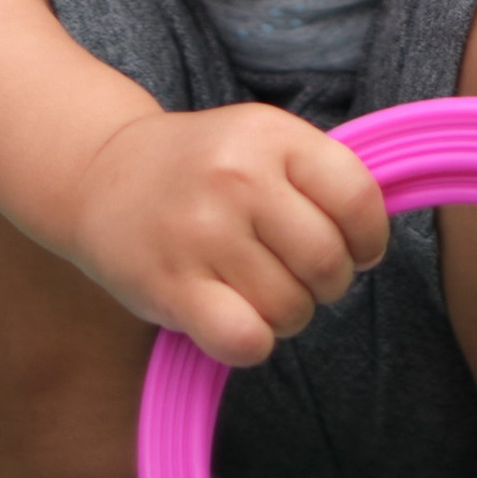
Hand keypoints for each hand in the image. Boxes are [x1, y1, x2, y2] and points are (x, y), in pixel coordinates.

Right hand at [70, 104, 389, 368]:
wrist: (99, 173)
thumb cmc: (200, 167)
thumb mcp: (260, 140)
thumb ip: (319, 176)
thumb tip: (376, 239)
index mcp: (270, 135)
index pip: (358, 199)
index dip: (369, 239)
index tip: (355, 250)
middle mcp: (236, 178)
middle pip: (328, 262)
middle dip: (328, 284)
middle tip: (299, 276)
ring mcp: (201, 232)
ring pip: (291, 307)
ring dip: (287, 314)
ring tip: (257, 290)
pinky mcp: (170, 285)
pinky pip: (246, 340)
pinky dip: (253, 342)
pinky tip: (236, 320)